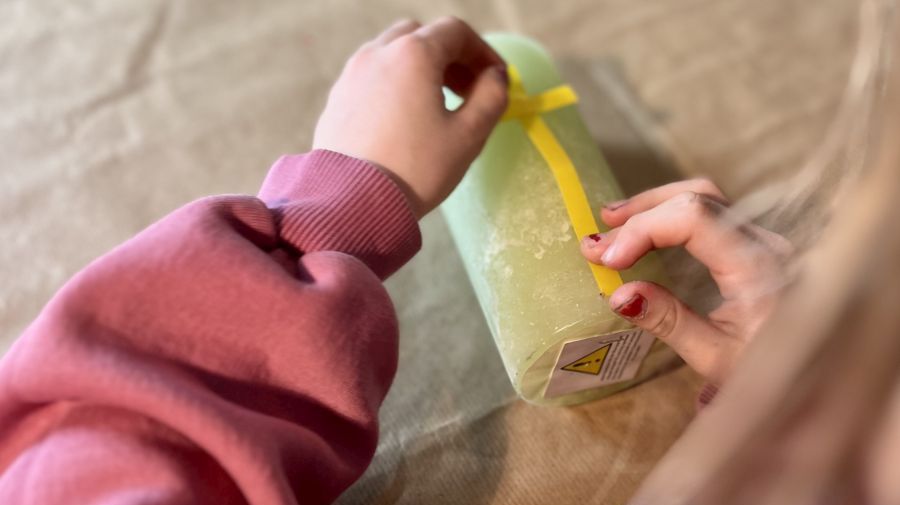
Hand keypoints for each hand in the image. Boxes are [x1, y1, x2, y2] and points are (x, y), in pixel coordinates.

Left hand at [313, 17, 508, 217]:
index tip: (495, 78)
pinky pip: (372, 77)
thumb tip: (496, 78)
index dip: (482, 51)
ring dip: (420, 68)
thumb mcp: (468, 136)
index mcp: (413, 55)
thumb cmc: (415, 170)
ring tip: (436, 105)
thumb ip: (491, 97)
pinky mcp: (337, 99)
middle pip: (421, 35)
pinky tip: (405, 120)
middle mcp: (377, 54)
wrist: (353, 203)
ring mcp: (352, 75)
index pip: (455, 31)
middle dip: (449, 56)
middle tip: (467, 89)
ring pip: (392, 53)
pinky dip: (394, 84)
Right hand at [580, 179, 792, 384]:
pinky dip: (671, 214)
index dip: (643, 229)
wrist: (819, 381)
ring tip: (612, 222)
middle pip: (697, 197)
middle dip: (641, 214)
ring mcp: (763, 240)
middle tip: (597, 243)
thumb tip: (618, 294)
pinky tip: (646, 228)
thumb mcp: (716, 359)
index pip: (693, 217)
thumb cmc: (771, 374)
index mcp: (758, 266)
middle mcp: (765, 242)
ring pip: (705, 197)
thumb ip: (669, 322)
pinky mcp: (757, 246)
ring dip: (653, 207)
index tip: (606, 259)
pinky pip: (711, 213)